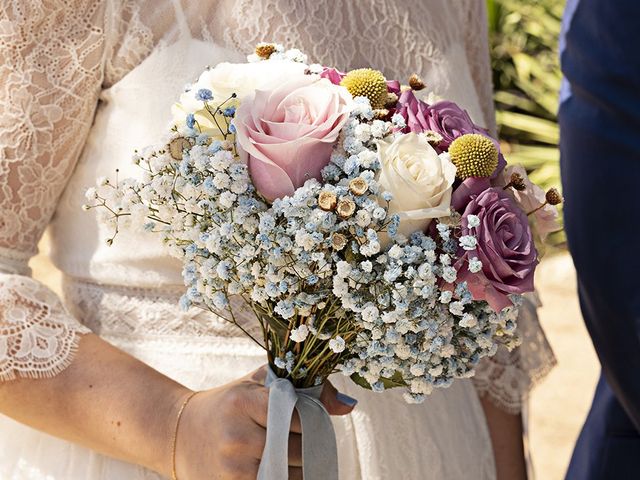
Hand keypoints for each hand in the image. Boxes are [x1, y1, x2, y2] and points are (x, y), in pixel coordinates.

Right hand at [173, 367, 356, 479]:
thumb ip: (301, 387)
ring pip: (290, 476)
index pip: (297, 415)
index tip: (311, 422)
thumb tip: (348, 406)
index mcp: (244, 401)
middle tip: (310, 445)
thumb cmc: (227, 403)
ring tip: (297, 460)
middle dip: (309, 448)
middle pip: (298, 449)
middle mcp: (237, 434)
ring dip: (301, 471)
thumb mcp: (257, 384)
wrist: (179, 432)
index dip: (311, 421)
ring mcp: (232, 466)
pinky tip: (284, 473)